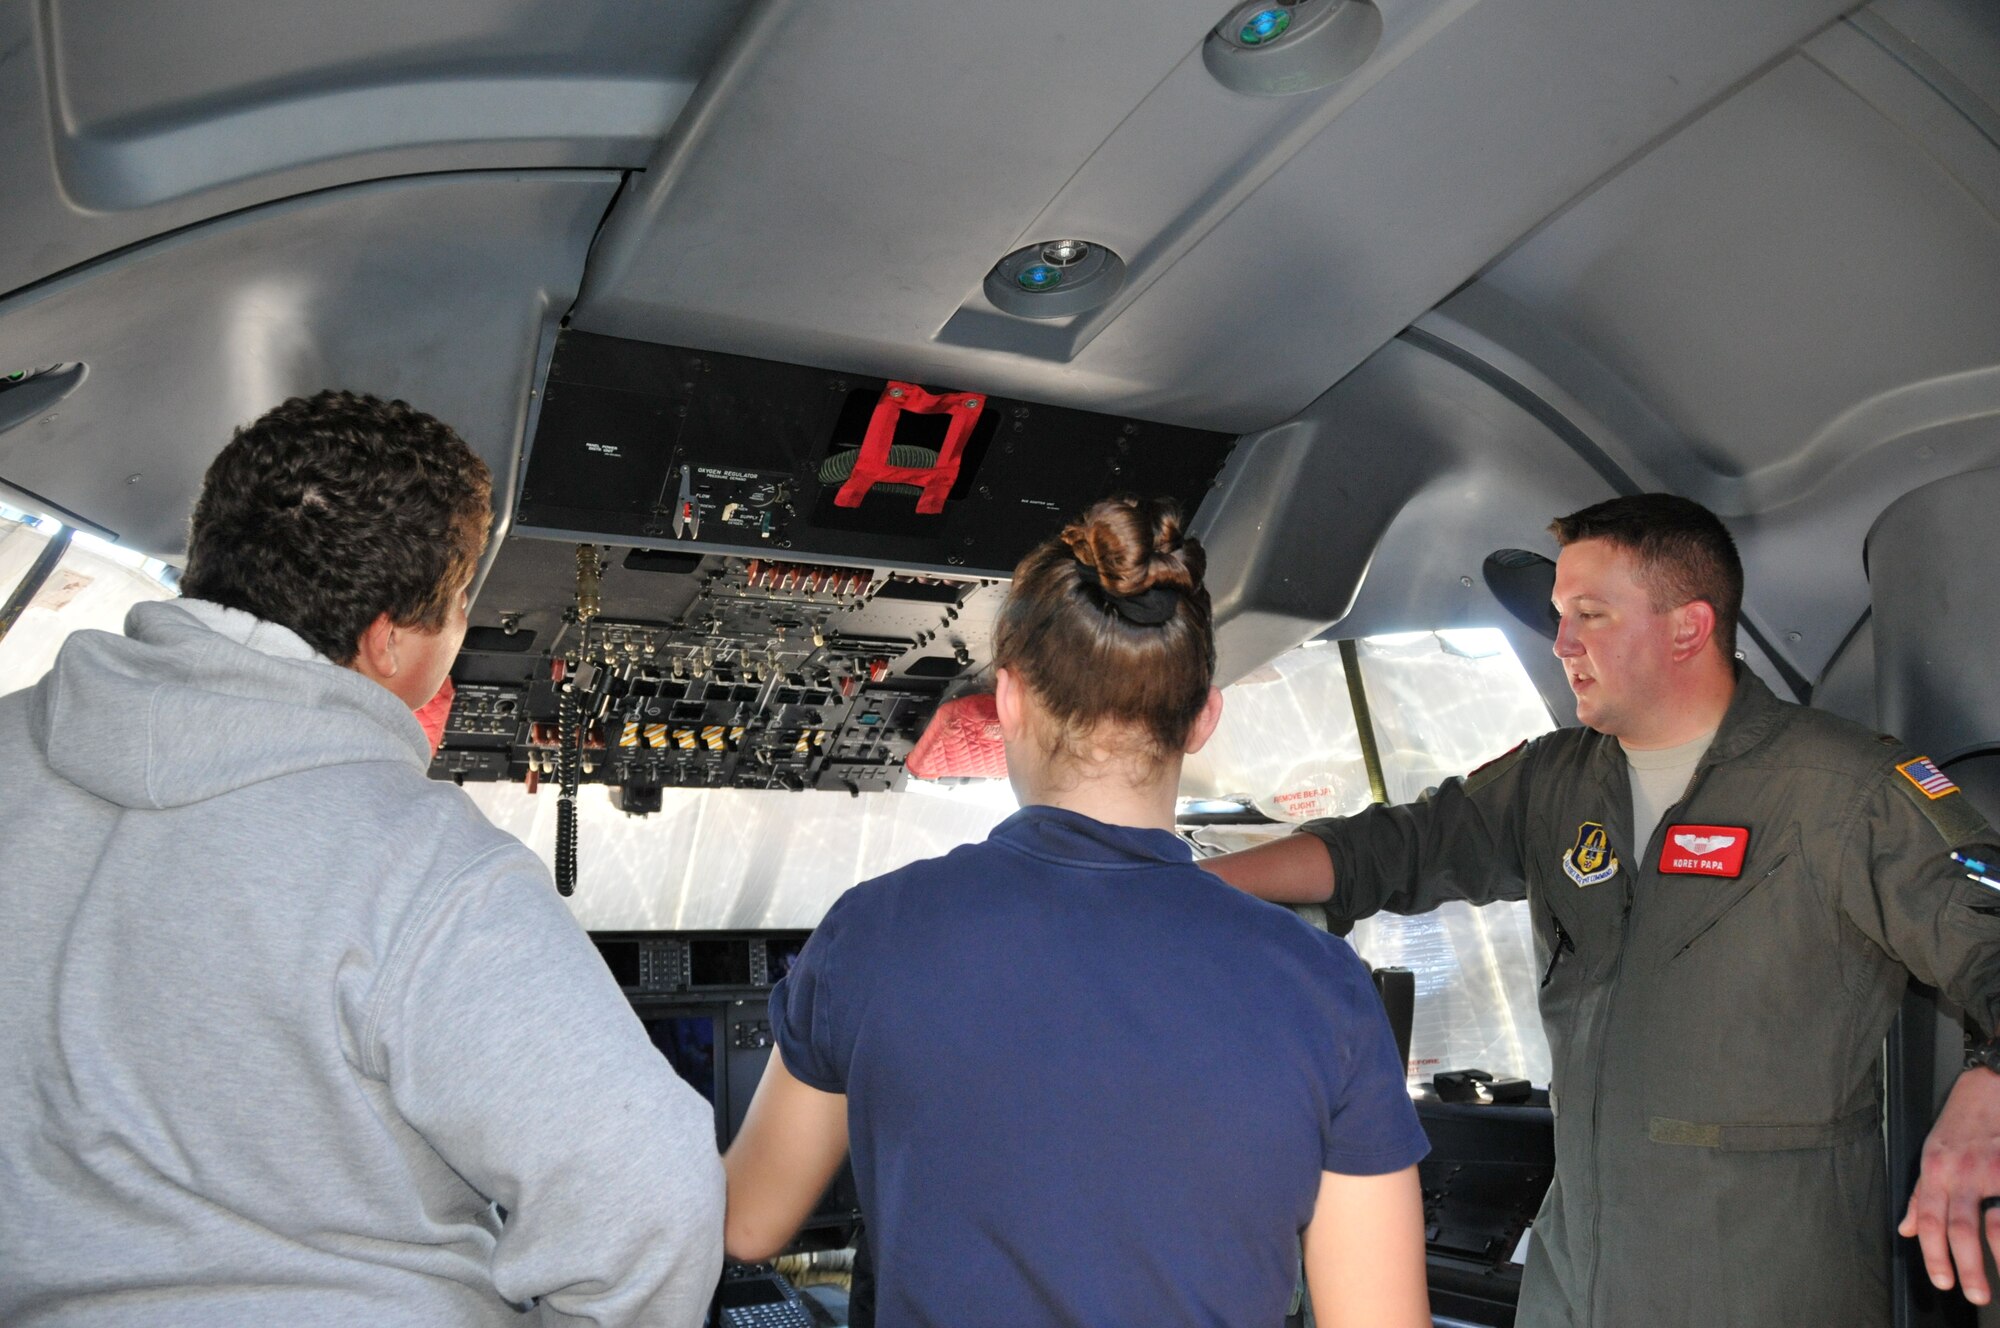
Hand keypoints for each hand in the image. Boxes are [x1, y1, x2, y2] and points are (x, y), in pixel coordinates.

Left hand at [1900, 1068, 1999, 1304]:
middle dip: (1967, 1268)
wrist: (1991, 1084)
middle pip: (1959, 1228)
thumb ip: (1920, 1193)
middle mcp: (1962, 1172)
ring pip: (1993, 1224)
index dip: (1933, 1255)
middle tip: (1974, 1295)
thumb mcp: (1933, 1153)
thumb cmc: (1963, 1121)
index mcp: (1936, 1171)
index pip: (1927, 1220)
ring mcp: (1993, 1170)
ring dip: (1998, 1257)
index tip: (1942, 1281)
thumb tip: (1906, 1228)